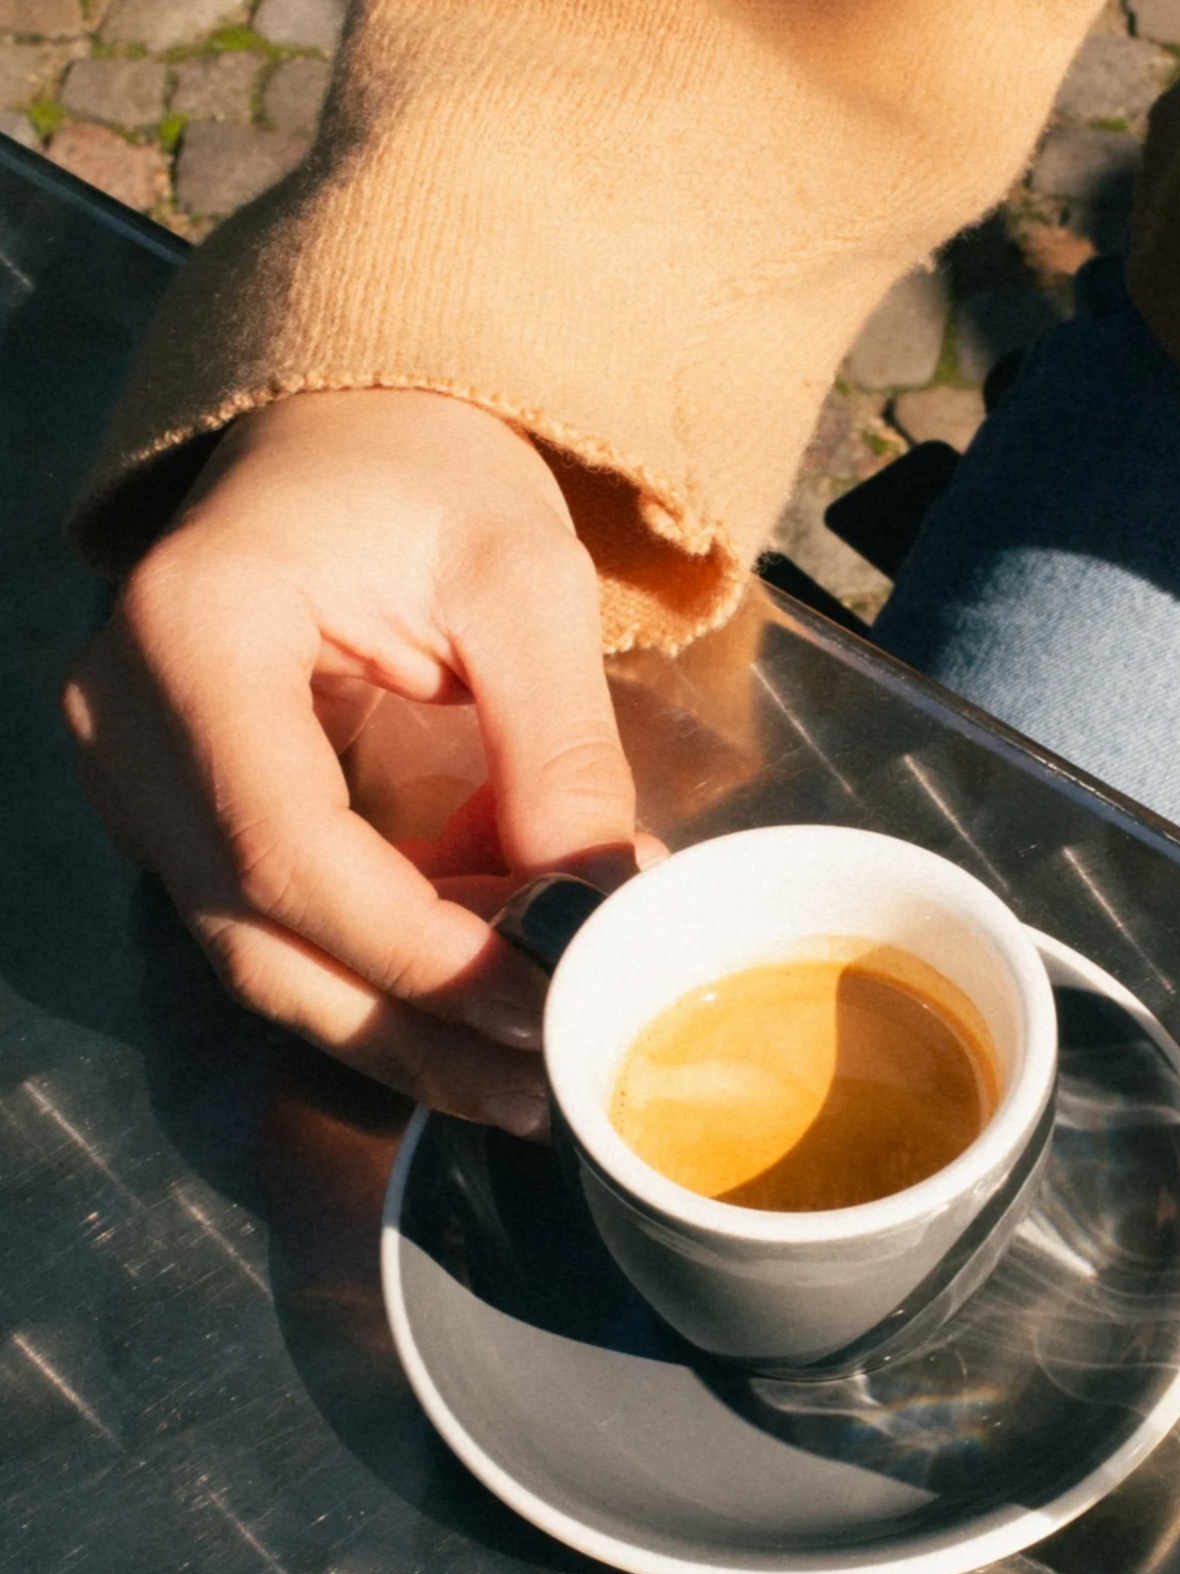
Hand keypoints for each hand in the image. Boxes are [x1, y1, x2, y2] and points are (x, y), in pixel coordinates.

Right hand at [65, 388, 663, 1133]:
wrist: (351, 439)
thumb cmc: (430, 477)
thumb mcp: (525, 583)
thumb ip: (561, 745)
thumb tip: (603, 904)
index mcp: (192, 633)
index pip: (284, 845)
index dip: (412, 950)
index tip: (537, 1000)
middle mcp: (132, 720)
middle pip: (257, 932)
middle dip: (409, 1025)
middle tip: (543, 1084)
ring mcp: (146, 777)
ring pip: (262, 954)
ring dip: (402, 1024)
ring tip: (531, 1071)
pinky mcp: (191, 812)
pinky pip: (281, 925)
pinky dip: (386, 972)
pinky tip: (488, 1002)